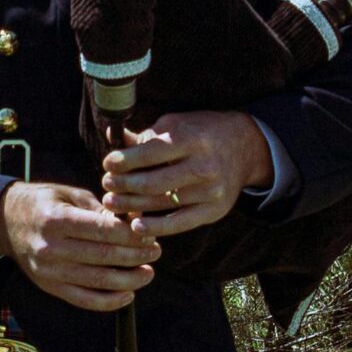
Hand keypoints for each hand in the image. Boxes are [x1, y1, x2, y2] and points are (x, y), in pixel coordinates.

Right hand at [0, 181, 160, 311]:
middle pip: (103, 256)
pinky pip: (84, 300)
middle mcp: (51, 248)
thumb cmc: (43, 203)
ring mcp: (49, 271)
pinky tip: (128, 294)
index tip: (149, 234)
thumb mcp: (68, 194)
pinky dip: (109, 301)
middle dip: (135, 256)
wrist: (6, 222)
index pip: (102, 230)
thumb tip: (132, 223)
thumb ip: (99, 209)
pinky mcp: (49, 287)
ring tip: (148, 273)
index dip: (130, 235)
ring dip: (129, 280)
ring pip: (98, 281)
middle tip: (156, 252)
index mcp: (56, 220)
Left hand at [101, 111, 271, 239]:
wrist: (245, 148)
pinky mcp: (213, 210)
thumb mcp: (177, 125)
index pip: (149, 153)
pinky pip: (179, 223)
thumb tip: (112, 138)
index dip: (123, 161)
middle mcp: (203, 166)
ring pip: (161, 203)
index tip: (107, 164)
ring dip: (131, 205)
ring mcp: (210, 191)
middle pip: (152, 182)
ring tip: (112, 203)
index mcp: (190, 139)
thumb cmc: (202, 133)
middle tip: (106, 185)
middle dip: (123, 185)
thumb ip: (145, 136)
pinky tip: (136, 225)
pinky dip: (155, 227)